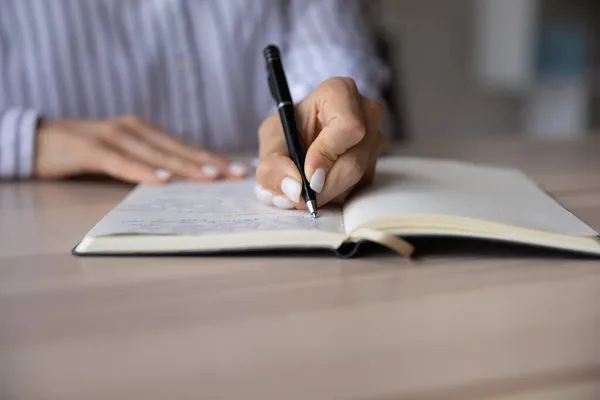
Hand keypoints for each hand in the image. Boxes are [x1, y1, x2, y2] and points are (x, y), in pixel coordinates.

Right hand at [34, 115, 247, 182]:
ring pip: (156, 153)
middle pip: (178, 148)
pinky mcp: (91, 148)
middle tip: (234, 174)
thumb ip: (150, 164)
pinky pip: (121, 161)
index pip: (184, 147)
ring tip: (210, 177)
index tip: (236, 170)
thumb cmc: (87, 151)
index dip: (211, 158)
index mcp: (146, 132)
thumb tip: (182, 183)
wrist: (40, 140)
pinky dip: (143, 170)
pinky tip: (162, 179)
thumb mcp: (125, 156)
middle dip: (208, 162)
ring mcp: (113, 136)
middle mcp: (135, 129)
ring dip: (185, 165)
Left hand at [256, 77, 383, 208]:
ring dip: (327, 193)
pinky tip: (318, 188)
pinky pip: (360, 188)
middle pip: (354, 162)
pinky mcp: (375, 163)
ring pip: (357, 180)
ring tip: (302, 190)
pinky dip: (335, 195)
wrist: (300, 136)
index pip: (348, 128)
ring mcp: (376, 139)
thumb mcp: (271, 140)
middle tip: (299, 198)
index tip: (307, 176)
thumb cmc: (288, 129)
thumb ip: (273, 164)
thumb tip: (293, 188)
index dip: (327, 155)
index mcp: (341, 93)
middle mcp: (367, 113)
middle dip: (324, 186)